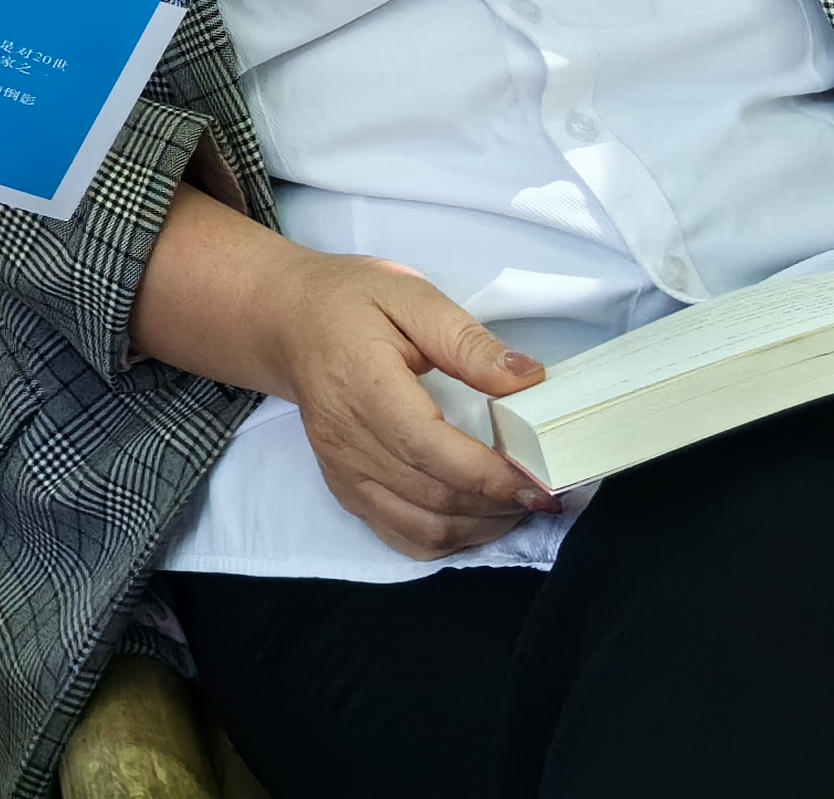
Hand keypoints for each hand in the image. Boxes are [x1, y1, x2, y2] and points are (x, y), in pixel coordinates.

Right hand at [251, 252, 557, 558]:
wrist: (285, 322)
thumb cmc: (349, 301)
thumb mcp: (409, 295)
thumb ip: (467, 340)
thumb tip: (528, 379)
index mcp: (364, 386)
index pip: (430, 448)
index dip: (490, 475)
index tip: (541, 479)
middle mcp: (347, 440)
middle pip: (434, 496)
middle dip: (500, 505)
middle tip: (547, 492)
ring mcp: (343, 471)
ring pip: (422, 528)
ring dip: (480, 528)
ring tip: (518, 505)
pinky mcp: (345, 488)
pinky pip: (401, 535)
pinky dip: (448, 539)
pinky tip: (477, 516)